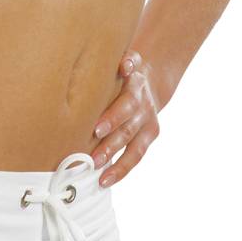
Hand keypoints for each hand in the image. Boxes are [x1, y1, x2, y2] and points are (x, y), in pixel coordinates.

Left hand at [90, 48, 161, 187]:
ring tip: (97, 172)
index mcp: (135, 85)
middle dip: (111, 143)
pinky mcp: (150, 135)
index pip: (126, 103)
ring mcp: (148, 122)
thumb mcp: (124, 60)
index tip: (97, 129)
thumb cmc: (121, 71)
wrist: (149, 78)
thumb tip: (124, 65)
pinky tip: (105, 180)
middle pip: (128, 127)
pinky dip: (121, 169)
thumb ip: (124, 62)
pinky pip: (136, 156)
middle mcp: (143, 105)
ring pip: (133, 145)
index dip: (114, 117)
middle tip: (92, 157)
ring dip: (115, 160)